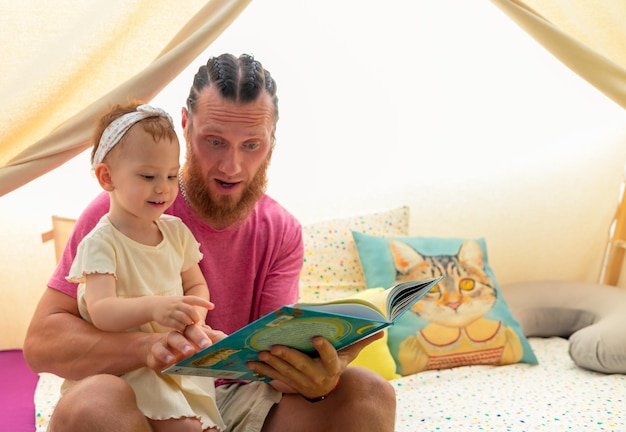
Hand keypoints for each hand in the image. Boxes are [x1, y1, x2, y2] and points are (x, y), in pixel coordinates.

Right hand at [146, 323, 226, 371]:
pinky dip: (165, 354)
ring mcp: (169, 340)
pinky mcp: (157, 349)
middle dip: (199, 336)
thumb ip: (210, 353)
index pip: (207, 332)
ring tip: (189, 352)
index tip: (226, 342)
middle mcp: (182, 333)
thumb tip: (229, 359)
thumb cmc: (181, 350)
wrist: (155, 350)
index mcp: (194, 333)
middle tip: (207, 345)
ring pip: (174, 337)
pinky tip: (170, 360)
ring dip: (182, 344)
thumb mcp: (195, 352)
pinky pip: (160, 349)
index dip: (216, 337)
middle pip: (191, 330)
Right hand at [151, 295, 213, 331]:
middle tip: (196, 322)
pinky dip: (182, 328)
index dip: (204, 303)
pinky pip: (177, 325)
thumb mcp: (181, 303)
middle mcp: (177, 304)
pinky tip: (182, 329)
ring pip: (184, 318)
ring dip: (189, 323)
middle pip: (190, 310)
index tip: (212, 306)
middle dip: (195, 318)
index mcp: (182, 299)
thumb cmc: (172, 306)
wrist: (153, 306)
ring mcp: (171, 311)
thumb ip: (190, 309)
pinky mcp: (166, 319)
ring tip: (189, 325)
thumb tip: (203, 322)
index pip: (195, 299)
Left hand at [247, 332, 382, 398]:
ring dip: (271, 363)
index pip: (330, 357)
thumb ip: (362, 341)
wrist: (325, 390)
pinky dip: (262, 370)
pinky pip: (274, 377)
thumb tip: (382, 330)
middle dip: (287, 356)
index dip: (324, 348)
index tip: (316, 337)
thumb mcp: (351, 354)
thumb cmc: (337, 364)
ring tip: (260, 353)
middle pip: (301, 366)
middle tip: (274, 346)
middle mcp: (317, 376)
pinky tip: (251, 362)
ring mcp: (302, 382)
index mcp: (333, 366)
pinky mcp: (289, 384)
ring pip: (285, 372)